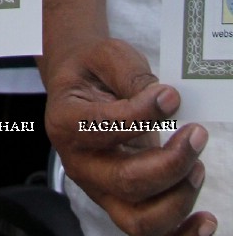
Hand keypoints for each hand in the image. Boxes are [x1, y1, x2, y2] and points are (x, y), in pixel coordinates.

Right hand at [43, 38, 215, 235]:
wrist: (80, 86)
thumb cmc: (93, 70)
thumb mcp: (106, 55)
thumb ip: (131, 75)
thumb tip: (166, 100)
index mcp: (66, 122)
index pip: (104, 128)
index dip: (142, 115)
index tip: (172, 97)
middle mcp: (79, 164)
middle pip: (126, 181)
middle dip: (170, 162)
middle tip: (196, 134)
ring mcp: (100, 191)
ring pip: (140, 219)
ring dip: (178, 197)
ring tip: (198, 167)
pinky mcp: (121, 205)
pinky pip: (151, 233)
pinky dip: (182, 233)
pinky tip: (207, 221)